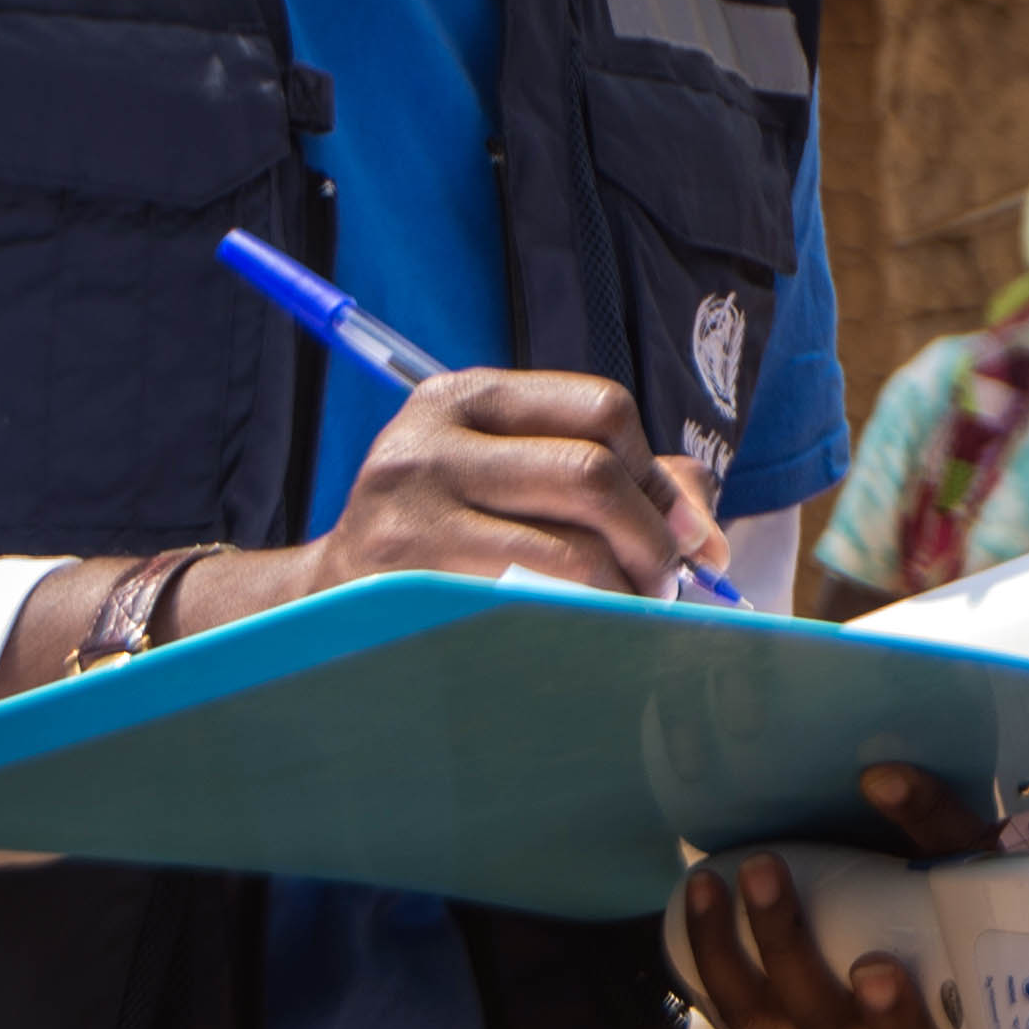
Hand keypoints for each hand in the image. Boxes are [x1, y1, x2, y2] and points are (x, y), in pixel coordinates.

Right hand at [306, 369, 706, 597]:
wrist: (327, 603)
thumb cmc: (447, 536)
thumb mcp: (511, 476)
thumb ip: (617, 478)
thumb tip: (702, 529)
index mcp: (464, 397)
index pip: (602, 408)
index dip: (659, 475)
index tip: (684, 532)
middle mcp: (431, 442)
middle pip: (592, 473)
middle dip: (654, 538)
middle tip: (667, 582)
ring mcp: (413, 512)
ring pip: (571, 550)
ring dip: (627, 592)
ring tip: (631, 612)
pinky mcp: (409, 585)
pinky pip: (532, 606)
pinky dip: (582, 622)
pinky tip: (587, 632)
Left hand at [672, 843, 958, 1028]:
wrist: (895, 886)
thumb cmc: (945, 881)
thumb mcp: (957, 854)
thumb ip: (932, 818)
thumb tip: (879, 778)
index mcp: (934, 1019)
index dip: (897, 1023)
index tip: (875, 967)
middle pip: (826, 1025)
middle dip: (789, 953)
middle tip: (770, 873)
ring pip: (761, 1018)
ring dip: (729, 947)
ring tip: (720, 874)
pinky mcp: (768, 1014)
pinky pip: (727, 998)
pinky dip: (707, 942)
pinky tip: (702, 887)